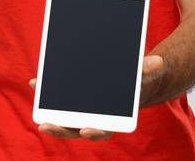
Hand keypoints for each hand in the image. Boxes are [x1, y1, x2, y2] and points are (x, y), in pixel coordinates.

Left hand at [28, 55, 164, 140]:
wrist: (133, 79)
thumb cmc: (139, 80)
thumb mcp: (145, 74)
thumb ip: (147, 70)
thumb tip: (158, 61)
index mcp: (115, 117)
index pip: (103, 130)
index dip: (94, 132)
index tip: (85, 130)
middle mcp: (97, 118)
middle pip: (76, 129)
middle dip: (61, 129)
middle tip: (47, 126)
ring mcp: (83, 110)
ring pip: (64, 118)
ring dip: (50, 116)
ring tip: (38, 110)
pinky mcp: (73, 99)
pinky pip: (58, 99)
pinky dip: (46, 92)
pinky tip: (36, 82)